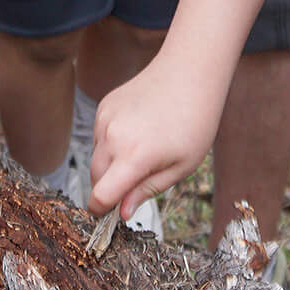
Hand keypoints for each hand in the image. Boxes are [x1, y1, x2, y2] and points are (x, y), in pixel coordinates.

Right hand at [87, 60, 225, 220]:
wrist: (189, 73)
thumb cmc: (194, 122)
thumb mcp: (181, 166)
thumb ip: (147, 191)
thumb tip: (123, 212)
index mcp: (134, 156)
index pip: (100, 196)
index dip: (102, 211)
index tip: (111, 215)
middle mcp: (113, 137)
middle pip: (95, 178)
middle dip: (109, 189)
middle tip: (136, 185)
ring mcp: (106, 118)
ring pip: (96, 156)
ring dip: (110, 165)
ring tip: (143, 153)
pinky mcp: (104, 106)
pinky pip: (100, 135)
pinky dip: (111, 143)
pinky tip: (137, 133)